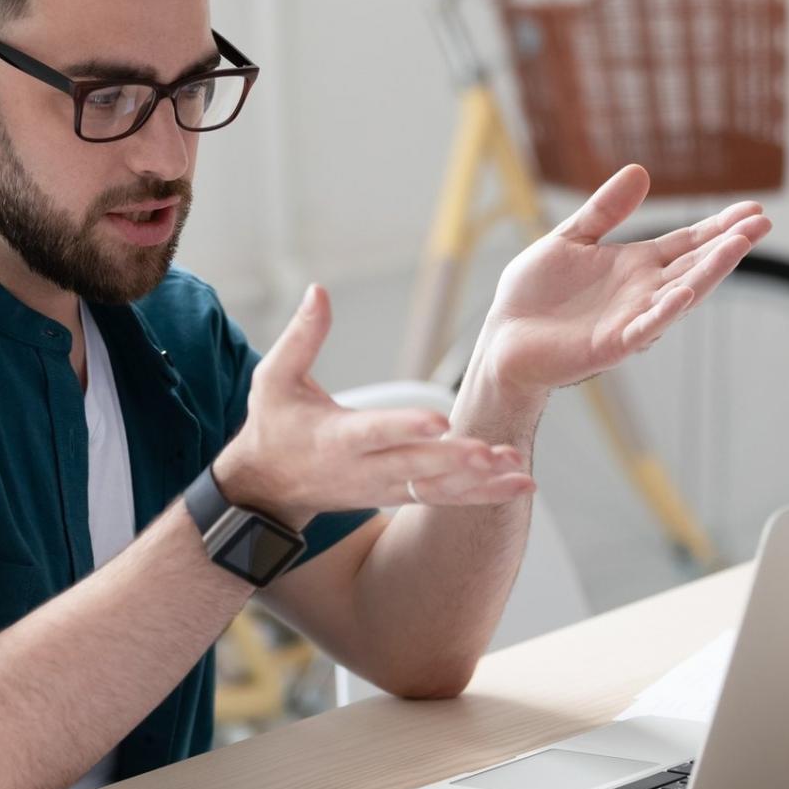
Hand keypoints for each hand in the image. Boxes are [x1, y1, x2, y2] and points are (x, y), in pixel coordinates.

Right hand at [214, 285, 535, 522]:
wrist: (267, 490)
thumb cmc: (273, 426)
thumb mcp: (273, 380)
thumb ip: (301, 337)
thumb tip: (320, 290)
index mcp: (336, 438)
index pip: (374, 432)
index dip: (405, 427)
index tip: (438, 421)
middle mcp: (364, 468)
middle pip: (415, 465)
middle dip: (454, 461)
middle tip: (489, 452)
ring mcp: (384, 487)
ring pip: (436, 488)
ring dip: (479, 481)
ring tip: (517, 469)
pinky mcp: (399, 495)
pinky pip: (445, 498)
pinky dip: (483, 494)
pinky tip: (521, 482)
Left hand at [479, 164, 771, 395]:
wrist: (504, 338)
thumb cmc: (534, 294)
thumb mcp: (570, 239)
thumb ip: (604, 211)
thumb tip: (640, 171)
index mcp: (634, 266)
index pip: (686, 243)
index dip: (718, 227)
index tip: (753, 210)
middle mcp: (642, 292)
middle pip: (693, 265)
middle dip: (727, 245)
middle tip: (762, 223)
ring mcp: (631, 319)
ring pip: (680, 294)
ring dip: (709, 272)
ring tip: (738, 247)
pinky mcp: (611, 344)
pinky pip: (644, 327)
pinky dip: (665, 312)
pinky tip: (686, 293)